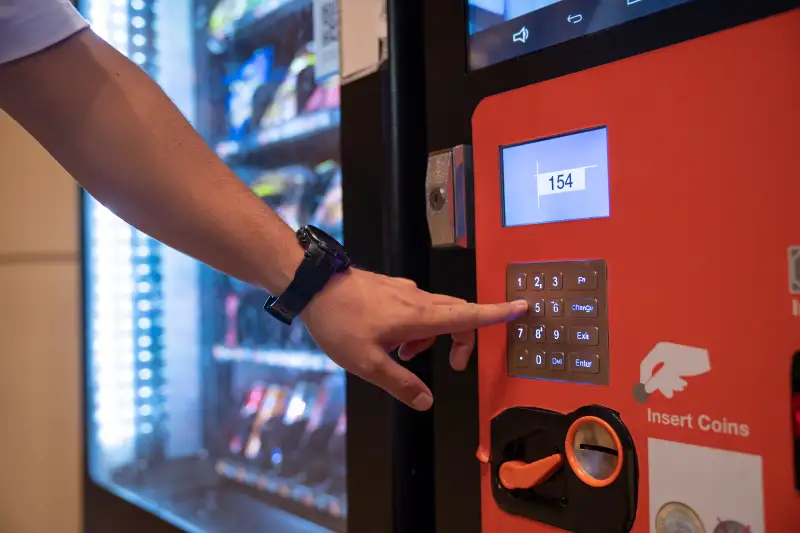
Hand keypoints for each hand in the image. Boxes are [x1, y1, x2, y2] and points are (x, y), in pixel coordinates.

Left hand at [301, 268, 527, 410]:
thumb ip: (400, 384)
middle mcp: (417, 300)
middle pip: (459, 314)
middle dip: (464, 339)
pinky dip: (418, 327)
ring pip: (437, 312)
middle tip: (455, 364)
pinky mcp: (392, 289)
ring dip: (434, 336)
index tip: (523, 308)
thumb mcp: (367, 364)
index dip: (498, 314)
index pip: (468, 315)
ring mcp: (405, 291)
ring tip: (405, 357)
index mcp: (418, 317)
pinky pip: (418, 307)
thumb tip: (426, 402)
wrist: (314, 286)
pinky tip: (392, 341)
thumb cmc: (340, 323)